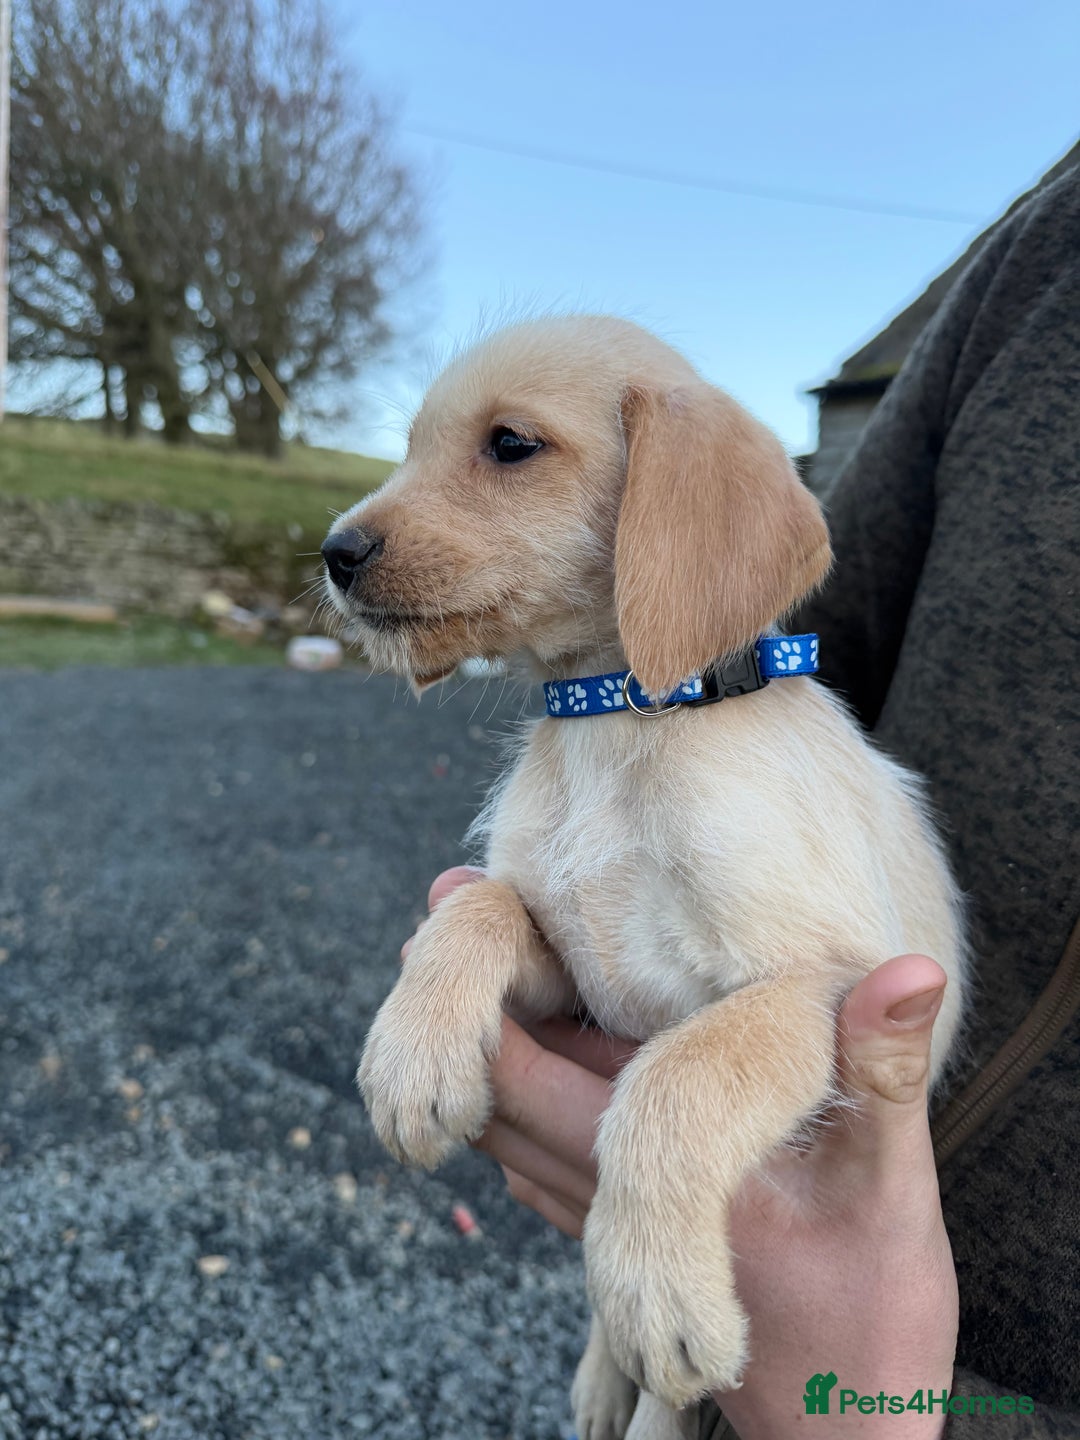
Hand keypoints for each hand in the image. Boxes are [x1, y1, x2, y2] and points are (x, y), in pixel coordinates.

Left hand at [406, 871, 957, 1437]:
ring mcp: (608, 1244)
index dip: (483, 1007)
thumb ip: (885, 1074)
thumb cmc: (874, 1315)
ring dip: (497, 1065)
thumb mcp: (895, 1185)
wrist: (852, 1435)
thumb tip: (906, 968)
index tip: (459, 913)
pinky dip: (533, 1111)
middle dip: (475, 1019)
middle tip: (452, 912)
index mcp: (658, 1180)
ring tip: (489, 972)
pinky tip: (555, 1060)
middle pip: (502, 1110)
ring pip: (516, 1143)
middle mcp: (608, 1216)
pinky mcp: (627, 1258)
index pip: (530, 1086)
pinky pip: (549, 1173)